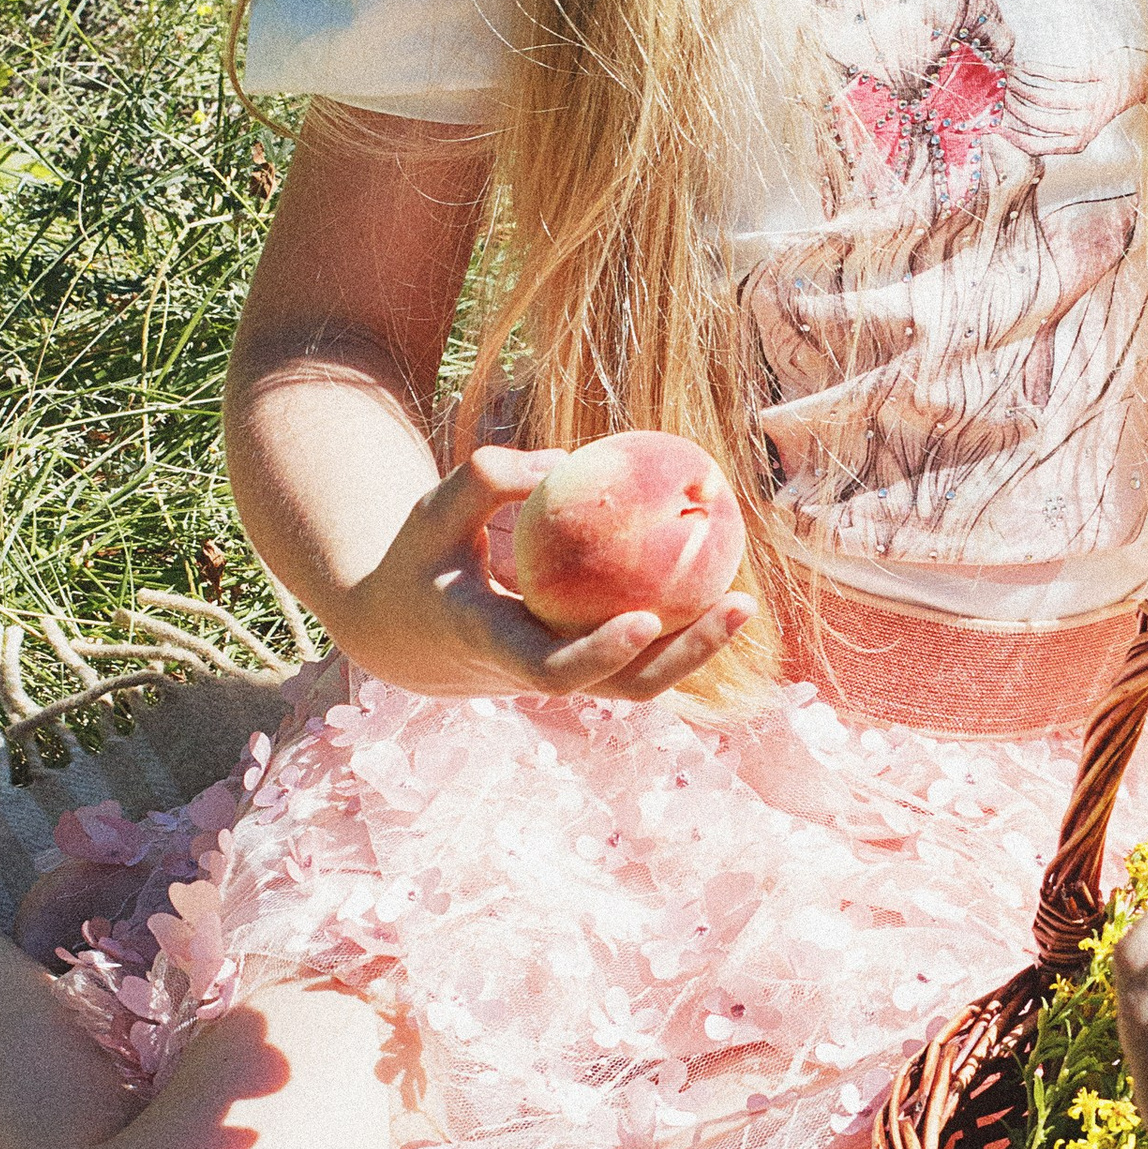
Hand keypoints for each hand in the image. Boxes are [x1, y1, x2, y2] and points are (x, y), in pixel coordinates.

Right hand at [329, 445, 757, 702]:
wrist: (404, 636)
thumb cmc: (421, 560)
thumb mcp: (432, 511)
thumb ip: (487, 480)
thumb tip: (564, 460)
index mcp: (493, 645)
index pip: (554, 671)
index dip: (602, 654)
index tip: (646, 620)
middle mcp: (536, 674)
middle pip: (622, 688)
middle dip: (686, 658)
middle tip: (738, 604)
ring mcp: (564, 675)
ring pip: (640, 681)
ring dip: (696, 649)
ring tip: (744, 601)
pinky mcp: (581, 665)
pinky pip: (638, 655)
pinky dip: (678, 629)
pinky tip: (713, 581)